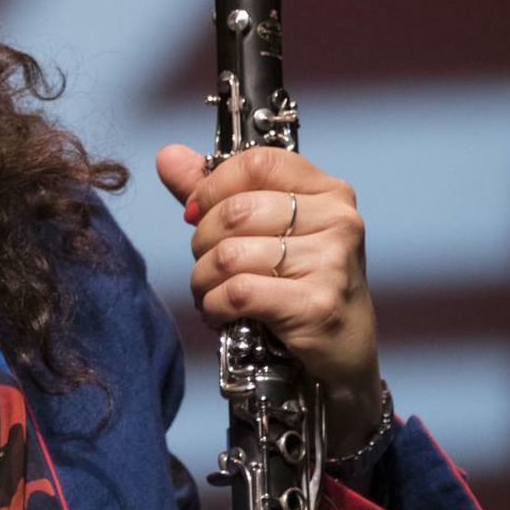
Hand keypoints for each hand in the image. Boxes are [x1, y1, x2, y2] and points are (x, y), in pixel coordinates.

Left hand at [156, 144, 382, 454]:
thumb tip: (168, 156)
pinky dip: (215, 305)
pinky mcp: (318, 305)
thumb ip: (214, 192)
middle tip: (206, 263)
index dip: (213, 185)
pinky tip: (221, 312)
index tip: (197, 211)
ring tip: (211, 291)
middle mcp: (338, 220)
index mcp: (328, 190)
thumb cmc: (297, 283)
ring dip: (204, 279)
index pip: (257, 162)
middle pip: (236, 211)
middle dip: (202, 241)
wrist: (342, 353)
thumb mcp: (262, 230)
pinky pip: (240, 292)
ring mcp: (333, 263)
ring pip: (231, 255)